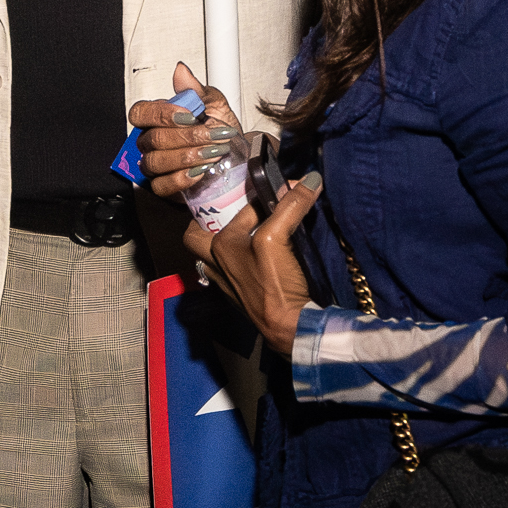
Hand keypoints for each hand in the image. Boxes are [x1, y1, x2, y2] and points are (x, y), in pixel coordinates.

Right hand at [129, 62, 252, 197]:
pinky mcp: (164, 187)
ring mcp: (156, 165)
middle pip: (152, 139)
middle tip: (213, 135)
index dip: (161, 114)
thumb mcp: (216, 105)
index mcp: (160, 118)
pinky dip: (182, 178)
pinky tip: (200, 170)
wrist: (239, 159)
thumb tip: (181, 71)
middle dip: (188, 137)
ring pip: (155, 162)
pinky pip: (161, 185)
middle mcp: (152, 142)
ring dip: (187, 156)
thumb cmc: (223, 132)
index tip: (190, 115)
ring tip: (212, 152)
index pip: (140, 113)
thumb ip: (197, 90)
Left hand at [185, 166, 321, 353]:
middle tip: (232, 208)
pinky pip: (227, 270)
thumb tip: (310, 179)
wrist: (289, 327)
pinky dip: (236, 259)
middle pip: (197, 236)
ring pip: (209, 255)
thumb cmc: (273, 283)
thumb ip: (290, 206)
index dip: (263, 196)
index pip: (240, 210)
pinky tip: (253, 255)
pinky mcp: (239, 295)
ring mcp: (225, 282)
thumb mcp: (277, 239)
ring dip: (220, 240)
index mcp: (218, 247)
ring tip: (243, 229)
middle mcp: (215, 264)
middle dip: (208, 220)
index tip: (282, 189)